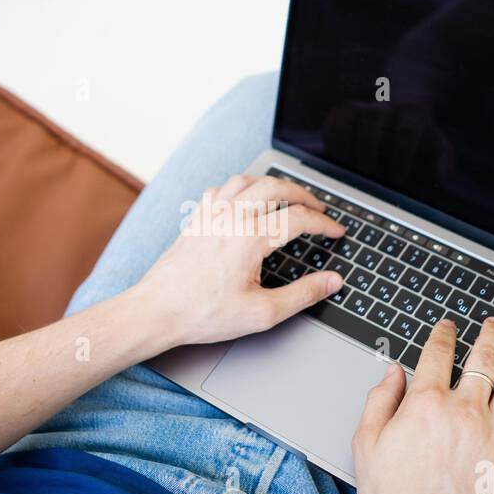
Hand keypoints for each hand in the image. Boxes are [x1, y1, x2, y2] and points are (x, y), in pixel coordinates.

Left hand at [135, 174, 346, 348]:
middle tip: (319, 208)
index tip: (336, 231)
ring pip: (248, 180)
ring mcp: (210, 214)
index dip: (325, 224)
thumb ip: (303, 295)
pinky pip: (222, 188)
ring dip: (273, 184)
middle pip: (276, 187)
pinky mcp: (196, 219)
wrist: (157, 311)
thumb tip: (331, 282)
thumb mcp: (262, 312)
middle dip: (304, 194)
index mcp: (251, 238)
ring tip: (288, 197)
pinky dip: (241, 187)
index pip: (299, 219)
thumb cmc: (202, 313)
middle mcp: (231, 217)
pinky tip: (245, 200)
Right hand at [353, 317, 493, 493]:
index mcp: (425, 404)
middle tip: (493, 324)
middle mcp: (464, 411)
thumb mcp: (365, 444)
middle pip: (484, 358)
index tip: (447, 327)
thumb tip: (392, 374)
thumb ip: (379, 401)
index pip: (438, 353)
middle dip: (490, 334)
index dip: (443, 333)